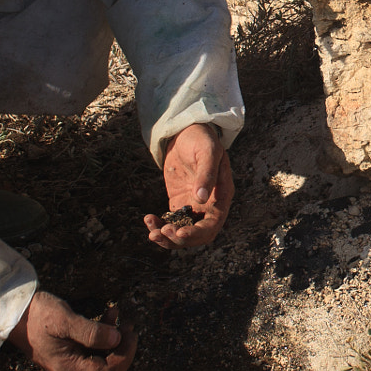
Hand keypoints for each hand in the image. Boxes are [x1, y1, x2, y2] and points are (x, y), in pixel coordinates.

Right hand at [7, 291, 135, 370]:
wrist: (12, 311)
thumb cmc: (37, 314)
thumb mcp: (65, 320)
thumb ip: (92, 332)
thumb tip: (117, 339)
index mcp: (67, 367)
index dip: (124, 355)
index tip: (130, 334)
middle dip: (123, 352)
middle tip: (130, 330)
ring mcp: (66, 363)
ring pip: (100, 362)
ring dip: (114, 343)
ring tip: (121, 319)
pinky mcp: (66, 352)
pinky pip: (91, 351)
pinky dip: (103, 336)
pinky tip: (109, 315)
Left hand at [144, 122, 231, 249]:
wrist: (187, 131)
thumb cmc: (202, 139)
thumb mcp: (207, 152)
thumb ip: (206, 174)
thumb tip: (200, 198)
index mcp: (222, 197)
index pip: (212, 225)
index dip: (197, 233)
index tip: (179, 233)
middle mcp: (210, 206)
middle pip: (197, 235)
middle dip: (178, 239)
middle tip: (160, 232)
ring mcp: (193, 206)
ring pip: (182, 232)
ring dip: (167, 237)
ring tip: (151, 232)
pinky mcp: (179, 203)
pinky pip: (171, 222)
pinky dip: (159, 226)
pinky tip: (148, 219)